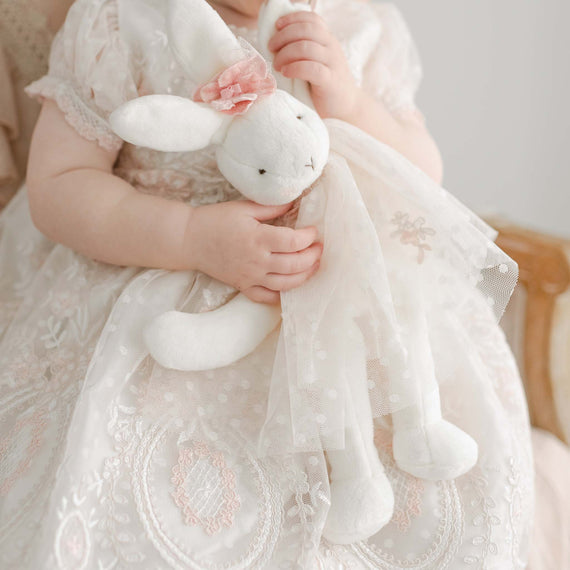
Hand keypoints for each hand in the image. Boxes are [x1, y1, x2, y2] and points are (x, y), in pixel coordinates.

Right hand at [184, 200, 322, 303]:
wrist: (189, 240)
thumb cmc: (215, 220)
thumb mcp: (244, 208)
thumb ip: (271, 208)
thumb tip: (295, 203)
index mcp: (258, 238)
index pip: (293, 242)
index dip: (309, 237)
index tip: (313, 231)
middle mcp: (256, 261)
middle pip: (294, 265)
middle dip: (312, 257)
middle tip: (319, 249)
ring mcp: (250, 276)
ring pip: (285, 284)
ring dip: (304, 276)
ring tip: (313, 266)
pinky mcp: (243, 286)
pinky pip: (266, 297)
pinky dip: (281, 296)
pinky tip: (290, 287)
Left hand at [268, 10, 359, 119]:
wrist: (346, 109)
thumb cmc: (324, 86)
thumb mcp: (316, 62)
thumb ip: (303, 51)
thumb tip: (276, 44)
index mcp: (327, 40)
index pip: (311, 19)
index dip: (292, 18)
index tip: (277, 26)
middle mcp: (332, 47)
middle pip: (306, 30)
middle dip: (283, 36)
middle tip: (271, 48)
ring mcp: (333, 63)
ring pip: (306, 47)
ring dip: (286, 53)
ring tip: (277, 65)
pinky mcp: (331, 81)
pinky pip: (311, 68)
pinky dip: (294, 68)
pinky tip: (285, 73)